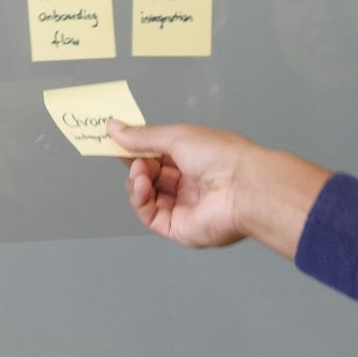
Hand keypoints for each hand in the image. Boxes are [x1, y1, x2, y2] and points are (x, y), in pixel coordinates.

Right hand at [108, 121, 332, 259]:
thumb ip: (142, 137)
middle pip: (151, 176)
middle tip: (126, 156)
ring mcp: (184, 207)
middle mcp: (190, 183)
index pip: (159, 154)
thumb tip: (113, 128)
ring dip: (136, 181)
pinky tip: (140, 185)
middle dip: (136, 165)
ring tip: (139, 170)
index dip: (138, 149)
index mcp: (195, 158)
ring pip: (147, 196)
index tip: (116, 141)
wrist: (244, 188)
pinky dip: (140, 200)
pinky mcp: (178, 228)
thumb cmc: (221, 156)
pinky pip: (150, 216)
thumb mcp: (176, 137)